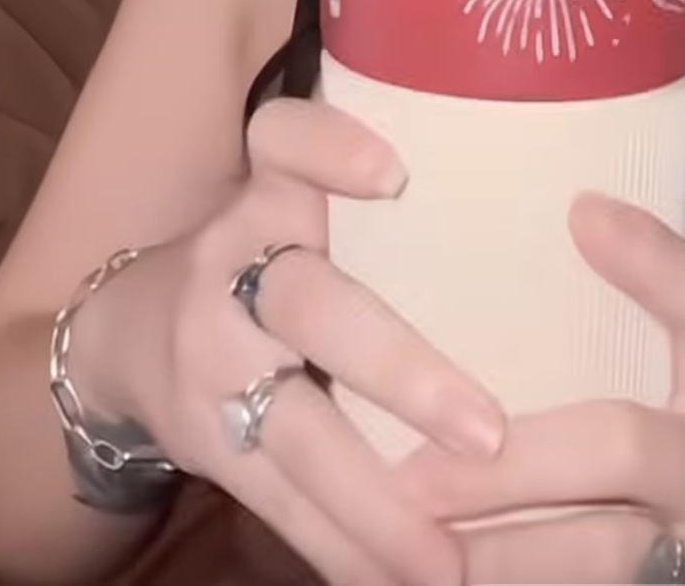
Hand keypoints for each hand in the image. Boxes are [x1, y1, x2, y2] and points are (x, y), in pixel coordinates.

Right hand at [70, 98, 503, 585]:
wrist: (122, 336)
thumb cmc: (260, 252)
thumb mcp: (291, 197)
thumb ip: (370, 192)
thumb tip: (563, 203)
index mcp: (267, 194)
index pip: (282, 142)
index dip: (328, 148)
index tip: (393, 173)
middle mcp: (233, 265)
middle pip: (309, 306)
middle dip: (397, 371)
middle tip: (486, 430)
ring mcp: (211, 360)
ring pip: (294, 429)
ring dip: (374, 500)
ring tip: (446, 561)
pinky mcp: (207, 442)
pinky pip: (278, 502)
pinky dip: (342, 547)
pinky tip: (401, 581)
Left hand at [398, 193, 684, 584]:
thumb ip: (660, 316)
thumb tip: (574, 210)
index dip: (655, 259)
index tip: (578, 211)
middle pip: (621, 447)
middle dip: (506, 462)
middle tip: (404, 471)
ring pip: (595, 559)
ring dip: (494, 555)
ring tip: (401, 540)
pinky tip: (435, 584)